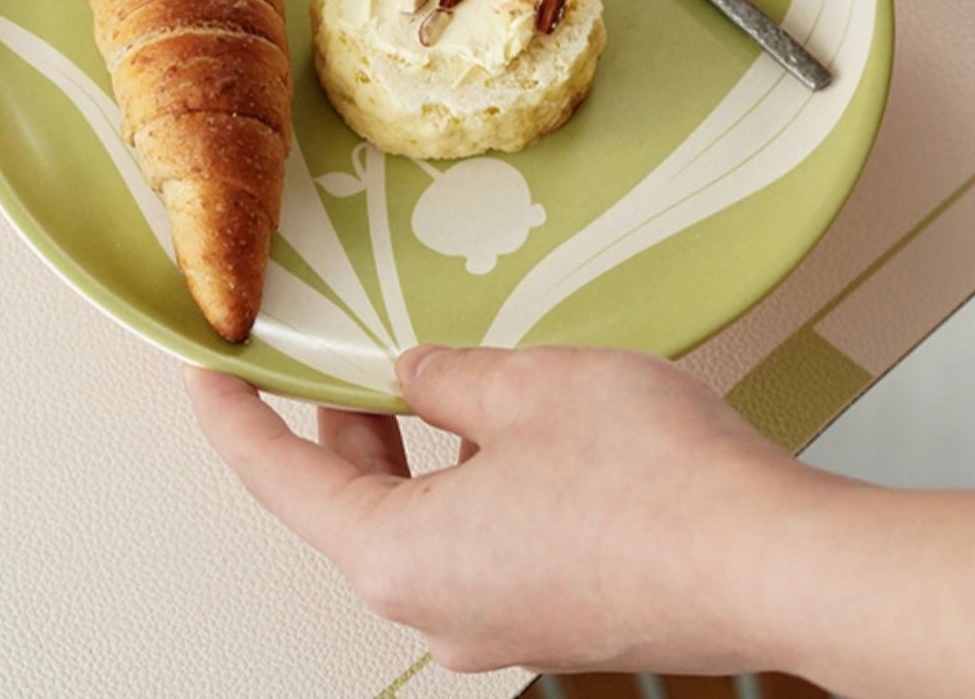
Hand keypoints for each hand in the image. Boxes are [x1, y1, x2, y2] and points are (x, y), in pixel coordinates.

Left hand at [186, 344, 812, 674]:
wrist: (768, 561)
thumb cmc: (649, 480)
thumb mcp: (524, 386)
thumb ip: (448, 377)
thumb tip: (415, 375)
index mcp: (402, 557)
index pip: (284, 484)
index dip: (238, 422)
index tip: (206, 381)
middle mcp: (438, 608)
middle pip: (351, 508)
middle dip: (339, 425)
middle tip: (335, 353)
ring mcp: (499, 622)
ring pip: (419, 523)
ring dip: (411, 451)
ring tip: (433, 374)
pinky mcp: (552, 616)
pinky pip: (478, 542)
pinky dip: (465, 482)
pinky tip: (504, 427)